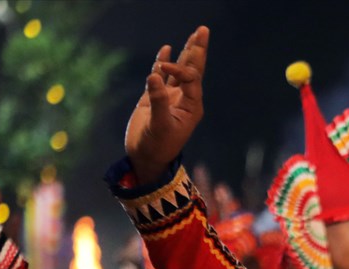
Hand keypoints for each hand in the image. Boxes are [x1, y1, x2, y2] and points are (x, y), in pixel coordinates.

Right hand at [124, 26, 208, 183]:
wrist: (145, 159)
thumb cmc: (157, 146)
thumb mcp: (159, 126)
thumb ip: (158, 101)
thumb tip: (154, 74)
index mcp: (192, 106)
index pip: (190, 78)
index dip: (179, 67)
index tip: (162, 67)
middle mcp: (184, 99)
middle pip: (193, 69)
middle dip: (197, 49)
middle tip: (203, 30)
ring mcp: (170, 97)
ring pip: (178, 70)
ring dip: (185, 53)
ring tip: (194, 36)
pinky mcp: (154, 99)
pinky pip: (161, 77)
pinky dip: (164, 62)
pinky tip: (166, 49)